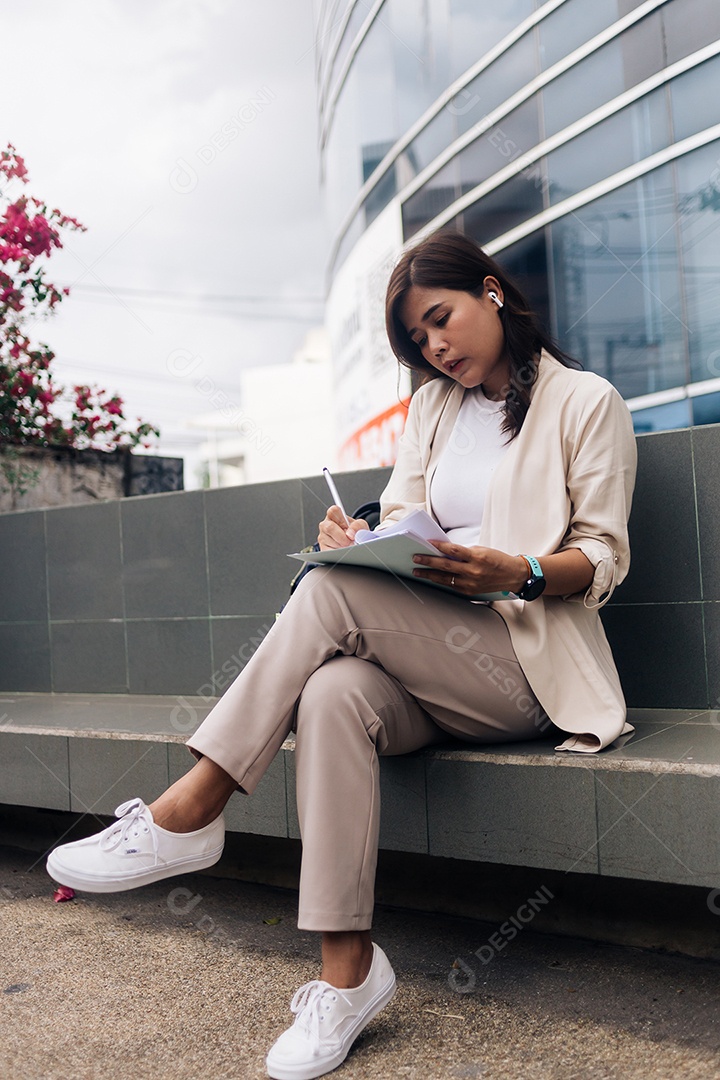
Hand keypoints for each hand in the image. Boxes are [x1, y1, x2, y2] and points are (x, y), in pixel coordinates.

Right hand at [318, 506, 369, 549]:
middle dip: (342, 536)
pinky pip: (330, 552)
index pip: (333, 510)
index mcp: (334, 516)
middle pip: (330, 527)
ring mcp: (322, 537)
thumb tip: (350, 534)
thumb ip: (358, 526)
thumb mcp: (361, 526)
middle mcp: (325, 525)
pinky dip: (340, 554)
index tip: (348, 528)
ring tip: (348, 546)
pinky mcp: (323, 549)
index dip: (342, 520)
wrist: (356, 544)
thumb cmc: (355, 532)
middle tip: (351, 541)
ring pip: (330, 541)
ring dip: (342, 546)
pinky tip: (344, 552)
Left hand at [412, 541, 526, 595]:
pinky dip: (441, 581)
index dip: (439, 546)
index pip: (454, 550)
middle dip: (428, 562)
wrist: (513, 576)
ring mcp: (471, 583)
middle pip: (446, 565)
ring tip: (418, 571)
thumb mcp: (482, 550)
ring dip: (429, 574)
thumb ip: (464, 552)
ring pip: (445, 578)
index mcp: (478, 557)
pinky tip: (432, 577)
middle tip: (416, 558)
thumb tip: (444, 551)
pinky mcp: (470, 591)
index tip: (428, 543)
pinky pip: (451, 585)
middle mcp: (474, 571)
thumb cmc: (497, 560)